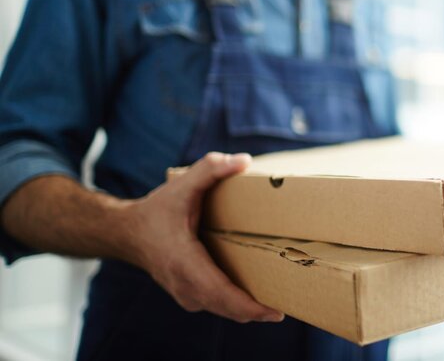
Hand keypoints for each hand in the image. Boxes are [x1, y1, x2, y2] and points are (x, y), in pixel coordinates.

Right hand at [124, 152, 283, 322]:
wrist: (127, 232)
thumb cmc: (156, 210)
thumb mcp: (182, 185)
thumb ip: (211, 169)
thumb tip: (244, 161)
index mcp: (184, 261)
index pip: (220, 293)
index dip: (248, 306)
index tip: (274, 312)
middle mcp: (184, 284)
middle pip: (227, 308)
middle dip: (257, 311)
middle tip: (286, 306)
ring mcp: (184, 294)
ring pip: (222, 310)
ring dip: (248, 310)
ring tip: (277, 302)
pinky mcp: (187, 296)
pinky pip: (216, 306)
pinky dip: (236, 306)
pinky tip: (255, 298)